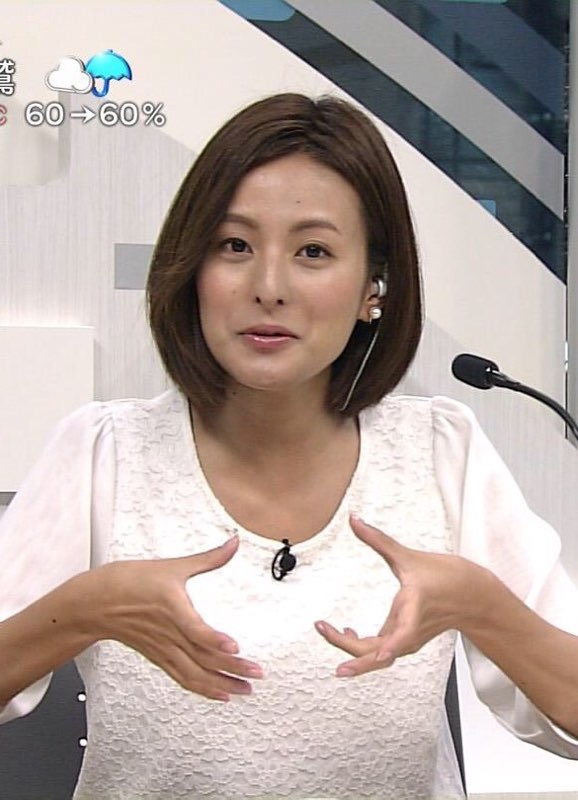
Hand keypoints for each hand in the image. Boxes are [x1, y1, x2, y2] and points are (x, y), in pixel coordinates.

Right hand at [80, 536, 262, 700]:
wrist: (96, 603)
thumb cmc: (130, 581)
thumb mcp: (173, 565)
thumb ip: (208, 558)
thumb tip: (233, 543)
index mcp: (172, 609)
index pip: (195, 630)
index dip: (215, 640)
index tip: (235, 647)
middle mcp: (169, 634)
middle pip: (202, 657)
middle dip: (231, 669)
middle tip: (256, 674)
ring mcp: (163, 649)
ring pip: (194, 674)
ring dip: (220, 685)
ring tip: (245, 690)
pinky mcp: (158, 658)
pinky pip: (182, 678)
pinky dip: (202, 688)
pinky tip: (220, 694)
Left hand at [314, 515, 488, 676]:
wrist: (474, 597)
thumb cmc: (447, 577)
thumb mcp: (409, 555)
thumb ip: (377, 539)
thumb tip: (354, 519)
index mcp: (414, 608)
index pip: (404, 633)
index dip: (392, 646)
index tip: (381, 654)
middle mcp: (411, 630)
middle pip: (380, 654)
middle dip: (350, 648)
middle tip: (323, 629)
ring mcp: (409, 639)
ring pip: (379, 658)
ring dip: (353, 652)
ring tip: (326, 631)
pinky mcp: (407, 640)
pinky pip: (382, 652)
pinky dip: (363, 647)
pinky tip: (348, 633)